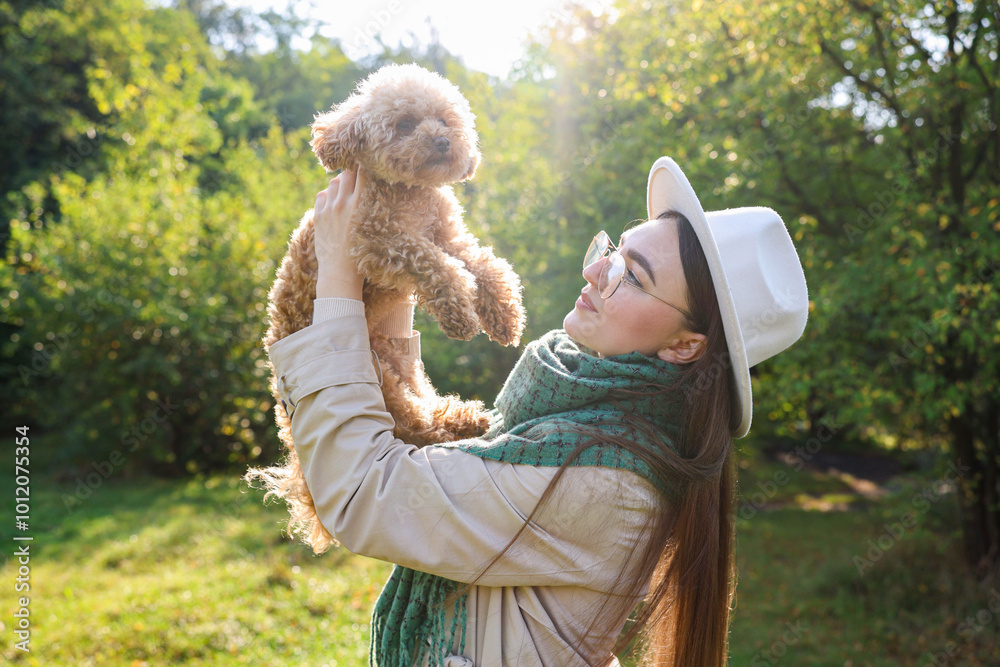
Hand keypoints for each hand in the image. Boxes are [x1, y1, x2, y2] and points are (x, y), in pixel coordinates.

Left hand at [314, 167, 365, 298]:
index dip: (367, 165)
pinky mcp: (318, 216)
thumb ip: (370, 206)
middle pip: (348, 172)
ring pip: (335, 181)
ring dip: (342, 183)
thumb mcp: (372, 227)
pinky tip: (335, 202)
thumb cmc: (363, 254)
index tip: (372, 163)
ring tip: (348, 190)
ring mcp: (329, 209)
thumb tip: (373, 188)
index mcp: (360, 206)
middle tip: (360, 173)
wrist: (340, 274)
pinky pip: (322, 194)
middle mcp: (343, 204)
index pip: (363, 173)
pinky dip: (329, 194)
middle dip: (354, 171)